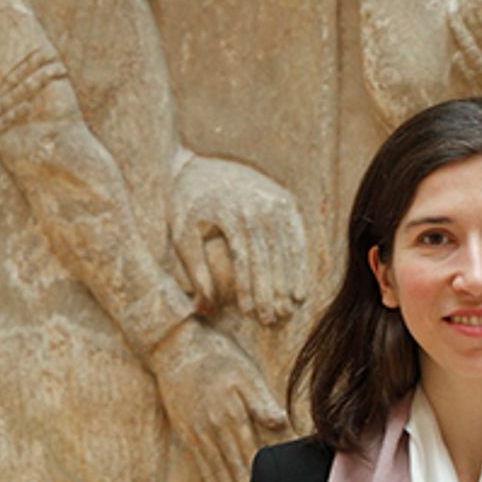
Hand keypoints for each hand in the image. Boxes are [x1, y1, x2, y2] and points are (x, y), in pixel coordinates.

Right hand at [150, 318, 285, 481]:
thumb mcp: (244, 372)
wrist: (176, 349)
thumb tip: (279, 423)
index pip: (255, 452)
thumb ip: (260, 400)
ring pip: (219, 474)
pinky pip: (203, 468)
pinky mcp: (189, 434)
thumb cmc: (217, 356)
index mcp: (233, 414)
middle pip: (236, 469)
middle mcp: (215, 429)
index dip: (265, 475)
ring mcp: (200, 434)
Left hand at [170, 154, 306, 323]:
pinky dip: (299, 264)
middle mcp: (257, 205)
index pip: (244, 259)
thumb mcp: (182, 233)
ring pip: (286, 250)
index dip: (249, 289)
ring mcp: (275, 201)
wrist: (201, 161)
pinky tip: (298, 289)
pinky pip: (296, 237)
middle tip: (271, 320)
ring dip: (288, 283)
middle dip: (271, 292)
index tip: (250, 315)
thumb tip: (205, 309)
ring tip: (287, 311)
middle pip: (268, 257)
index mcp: (230, 211)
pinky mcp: (285, 201)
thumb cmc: (187, 203)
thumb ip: (195, 271)